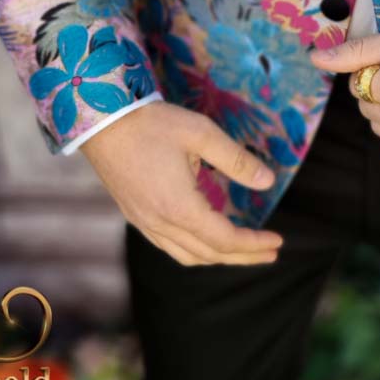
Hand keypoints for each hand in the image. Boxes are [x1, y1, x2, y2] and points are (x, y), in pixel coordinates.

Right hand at [80, 100, 283, 266]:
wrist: (101, 122)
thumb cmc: (153, 124)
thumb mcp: (202, 134)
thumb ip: (237, 160)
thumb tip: (268, 182)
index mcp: (179, 208)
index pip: (225, 239)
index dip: (253, 244)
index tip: (278, 242)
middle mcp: (160, 224)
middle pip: (208, 254)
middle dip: (243, 257)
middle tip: (270, 254)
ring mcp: (144, 223)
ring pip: (187, 256)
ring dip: (219, 257)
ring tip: (243, 251)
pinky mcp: (135, 217)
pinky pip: (170, 247)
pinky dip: (195, 251)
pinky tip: (205, 240)